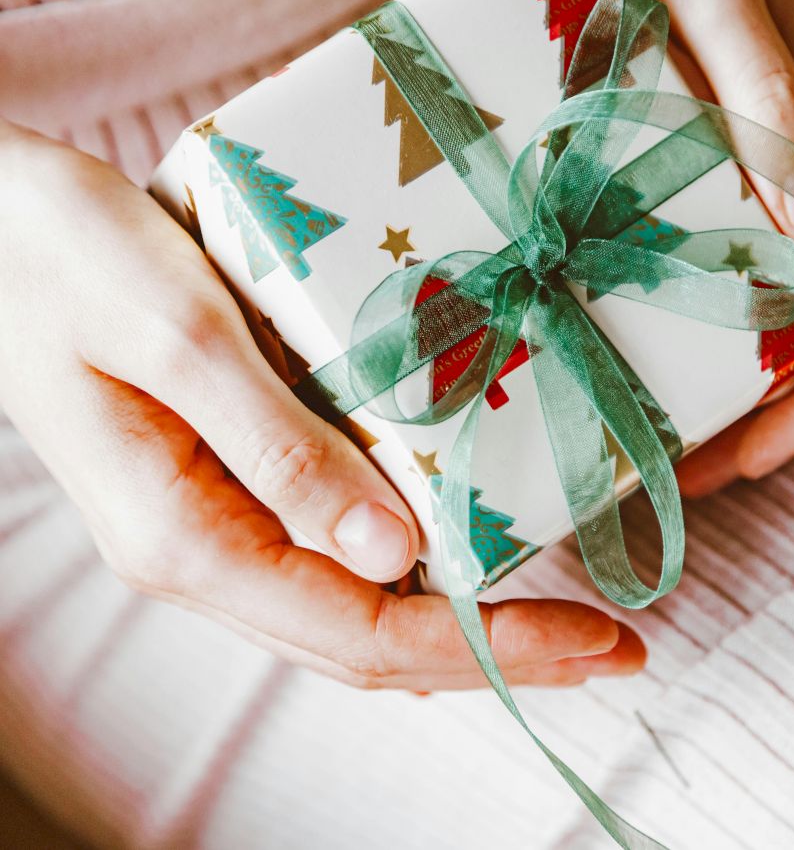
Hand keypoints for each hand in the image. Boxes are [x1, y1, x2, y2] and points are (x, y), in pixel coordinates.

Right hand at [0, 121, 644, 689]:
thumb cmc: (63, 255)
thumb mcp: (177, 334)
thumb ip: (281, 449)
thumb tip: (398, 554)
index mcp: (189, 536)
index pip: (364, 631)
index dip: (486, 648)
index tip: (587, 641)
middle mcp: (203, 554)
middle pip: (371, 644)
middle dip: (498, 656)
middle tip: (611, 649)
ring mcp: (210, 529)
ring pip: (354, 613)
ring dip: (465, 627)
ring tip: (563, 624)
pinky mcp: (222, 486)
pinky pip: (331, 564)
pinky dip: (413, 580)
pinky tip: (464, 565)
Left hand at [611, 0, 793, 494]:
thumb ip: (770, 90)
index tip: (750, 456)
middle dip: (766, 409)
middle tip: (680, 466)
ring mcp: (764, 166)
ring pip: (767, 299)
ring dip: (721, 370)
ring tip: (646, 421)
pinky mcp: (709, 155)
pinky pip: (713, 256)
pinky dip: (680, 312)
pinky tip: (616, 332)